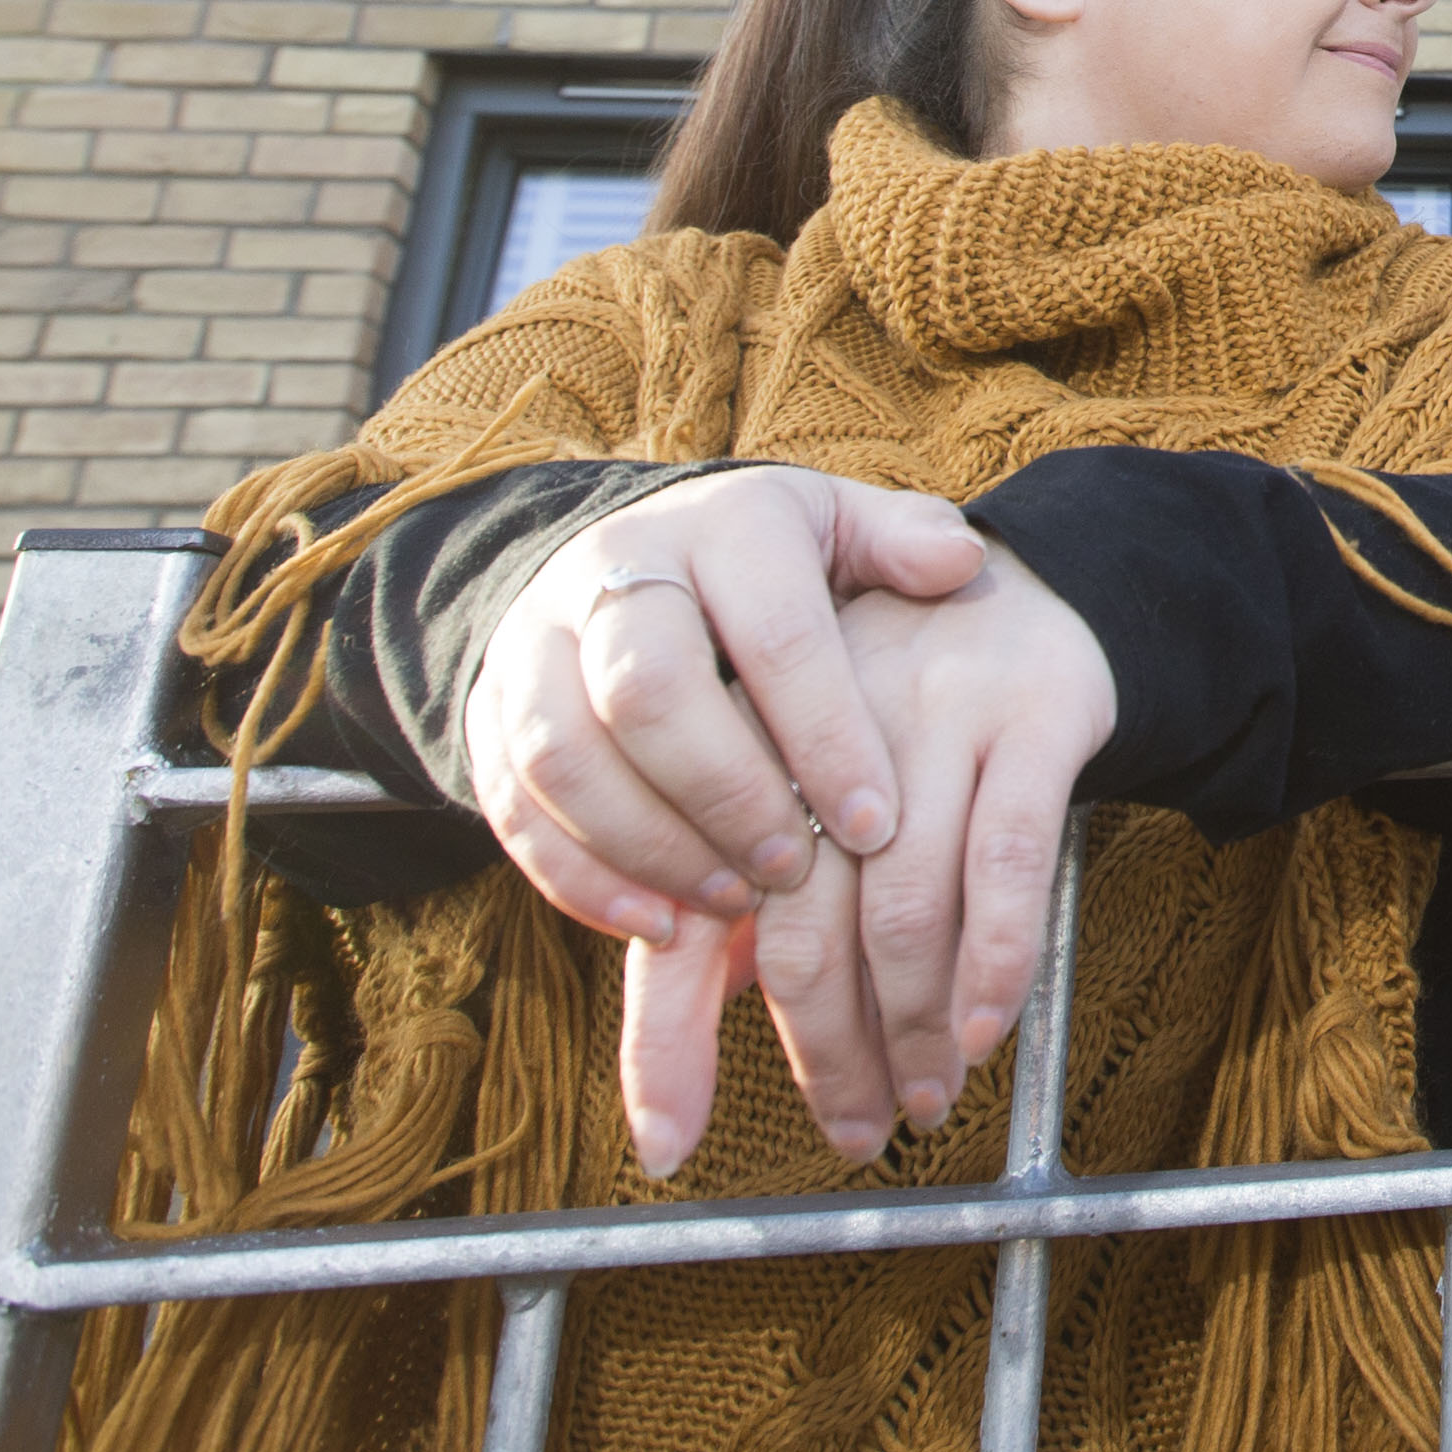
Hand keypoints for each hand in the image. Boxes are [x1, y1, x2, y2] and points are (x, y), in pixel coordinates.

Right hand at [458, 464, 987, 951]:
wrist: (625, 559)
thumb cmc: (765, 566)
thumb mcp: (836, 529)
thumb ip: (899, 545)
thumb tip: (962, 564)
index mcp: (722, 525)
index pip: (773, 632)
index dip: (826, 735)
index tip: (876, 825)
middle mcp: (613, 571)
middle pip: (647, 689)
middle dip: (725, 794)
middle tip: (790, 870)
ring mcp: (535, 640)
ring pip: (565, 754)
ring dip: (649, 846)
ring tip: (730, 902)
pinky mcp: (489, 712)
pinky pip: (511, 805)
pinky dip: (579, 878)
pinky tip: (655, 926)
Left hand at [615, 551, 1114, 1173]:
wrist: (1013, 595)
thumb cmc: (871, 742)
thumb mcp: (774, 828)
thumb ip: (706, 956)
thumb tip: (663, 1126)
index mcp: (734, 751)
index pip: (688, 919)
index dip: (678, 1040)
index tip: (686, 1141)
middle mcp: (822, 728)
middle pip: (803, 923)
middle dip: (829, 1052)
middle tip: (861, 1131)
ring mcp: (932, 717)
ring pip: (907, 903)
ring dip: (916, 1024)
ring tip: (929, 1092)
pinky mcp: (1033, 717)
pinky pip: (1009, 857)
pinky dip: (996, 956)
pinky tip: (986, 1024)